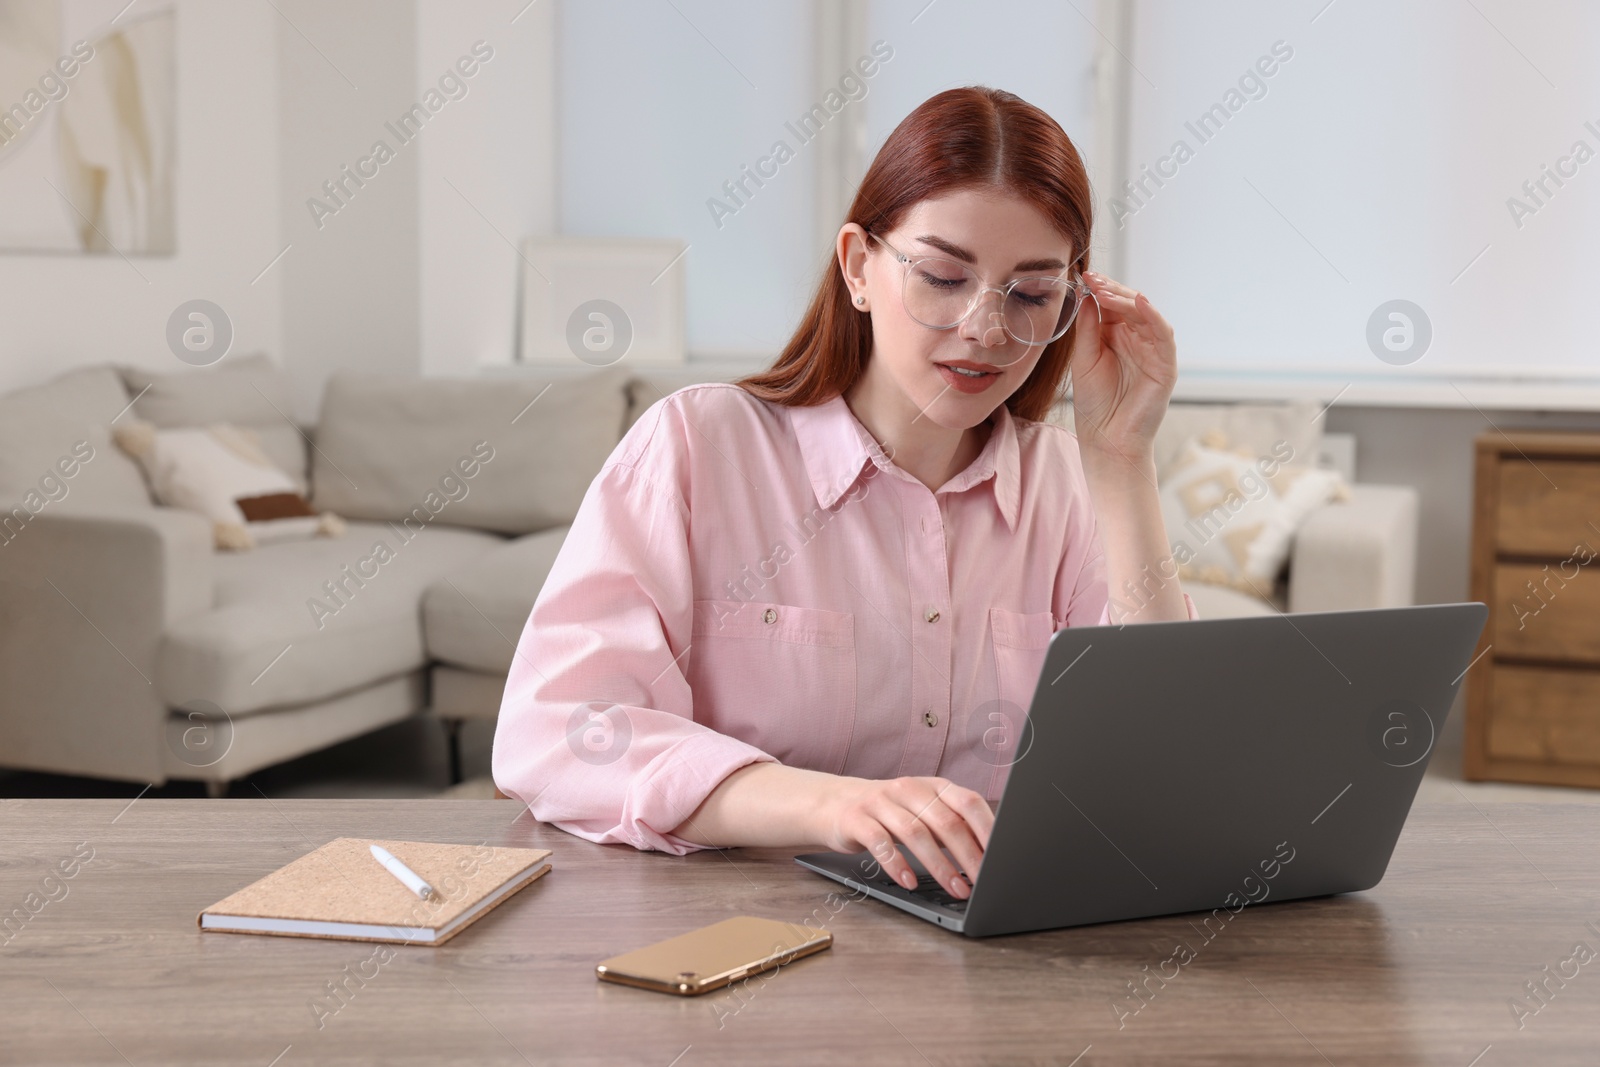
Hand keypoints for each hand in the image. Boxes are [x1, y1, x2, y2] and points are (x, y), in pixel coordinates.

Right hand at [816, 775, 992, 899]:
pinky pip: (880, 842)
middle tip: (983, 883)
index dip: (988, 830)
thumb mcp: (923, 813)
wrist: (833, 802)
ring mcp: (881, 801)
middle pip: (946, 822)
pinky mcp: (857, 818)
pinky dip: (897, 864)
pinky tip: (909, 883)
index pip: (969, 802)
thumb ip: (952, 828)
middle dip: (969, 856)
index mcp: (933, 786)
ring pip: (916, 833)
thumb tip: (988, 858)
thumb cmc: (889, 814)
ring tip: (955, 890)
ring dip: (939, 866)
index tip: (1002, 859)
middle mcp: (910, 789)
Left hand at [1068, 272, 1177, 469]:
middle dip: (1111, 290)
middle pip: (1129, 305)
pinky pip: (1163, 334)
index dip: (1099, 290)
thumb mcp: (1083, 360)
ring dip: (1127, 299)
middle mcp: (1136, 340)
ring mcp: (1153, 351)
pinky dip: (1153, 316)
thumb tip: (1087, 296)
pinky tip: (1139, 302)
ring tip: (1106, 290)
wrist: (1107, 441)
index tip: (1082, 277)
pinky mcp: (1166, 364)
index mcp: (1115, 338)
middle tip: (1093, 279)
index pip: (1111, 306)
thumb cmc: (1095, 405)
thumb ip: (1087, 329)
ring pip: (1145, 315)